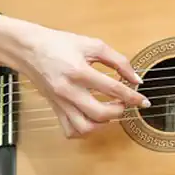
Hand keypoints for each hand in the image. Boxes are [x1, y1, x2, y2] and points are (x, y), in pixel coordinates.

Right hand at [0, 15, 148, 138]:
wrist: (30, 50)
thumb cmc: (61, 44)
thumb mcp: (93, 45)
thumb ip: (118, 61)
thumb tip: (136, 79)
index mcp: (79, 72)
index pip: (113, 89)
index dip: (132, 96)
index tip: (143, 100)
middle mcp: (69, 91)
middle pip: (100, 113)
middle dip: (119, 110)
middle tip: (124, 102)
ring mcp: (60, 103)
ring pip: (85, 128)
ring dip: (103, 124)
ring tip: (109, 111)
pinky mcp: (55, 109)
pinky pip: (71, 131)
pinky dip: (85, 130)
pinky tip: (92, 118)